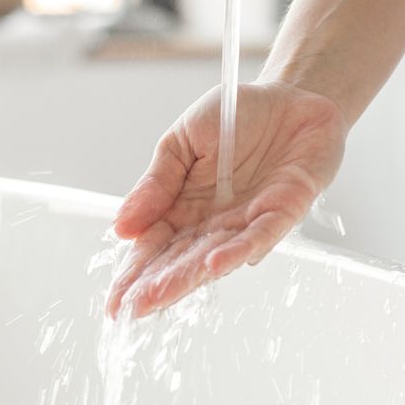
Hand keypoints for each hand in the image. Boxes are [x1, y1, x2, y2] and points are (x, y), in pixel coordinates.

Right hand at [106, 81, 345, 319]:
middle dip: (157, 285)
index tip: (114, 302)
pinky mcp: (284, 210)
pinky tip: (216, 265)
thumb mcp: (182, 141)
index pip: (155, 247)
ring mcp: (249, 220)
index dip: (135, 274)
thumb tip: (122, 226)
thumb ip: (157, 183)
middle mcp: (216, 223)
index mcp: (185, 207)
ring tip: (161, 295)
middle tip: (131, 309)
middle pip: (182, 260)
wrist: (290, 95)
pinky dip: (240, 250)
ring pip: (217, 256)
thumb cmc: (237, 117)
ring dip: (190, 276)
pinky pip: (262, 234)